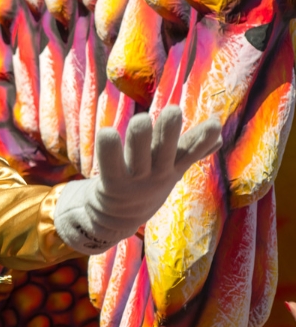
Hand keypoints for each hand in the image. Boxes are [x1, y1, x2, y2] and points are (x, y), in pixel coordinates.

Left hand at [54, 106, 222, 253]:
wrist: (119, 215)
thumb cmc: (146, 180)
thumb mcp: (172, 166)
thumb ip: (191, 149)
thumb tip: (219, 133)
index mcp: (172, 166)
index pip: (190, 151)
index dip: (202, 140)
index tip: (213, 124)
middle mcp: (157, 173)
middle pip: (165, 152)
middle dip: (168, 132)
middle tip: (173, 110)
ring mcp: (135, 179)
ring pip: (139, 158)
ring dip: (140, 138)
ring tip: (141, 119)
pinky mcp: (112, 183)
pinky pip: (110, 165)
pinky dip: (109, 150)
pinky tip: (107, 132)